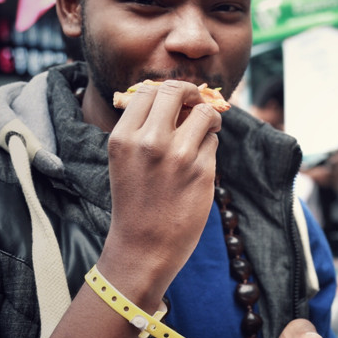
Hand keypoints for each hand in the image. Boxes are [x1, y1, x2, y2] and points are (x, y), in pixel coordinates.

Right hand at [104, 80, 221, 281]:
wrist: (143, 247)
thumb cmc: (135, 201)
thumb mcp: (124, 160)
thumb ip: (142, 128)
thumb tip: (174, 97)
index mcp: (123, 137)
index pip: (148, 90)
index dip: (167, 91)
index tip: (176, 99)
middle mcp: (149, 141)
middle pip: (178, 91)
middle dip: (193, 92)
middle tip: (198, 102)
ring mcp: (178, 156)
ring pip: (205, 113)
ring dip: (210, 117)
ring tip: (208, 128)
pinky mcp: (202, 171)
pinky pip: (213, 142)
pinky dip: (210, 145)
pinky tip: (201, 160)